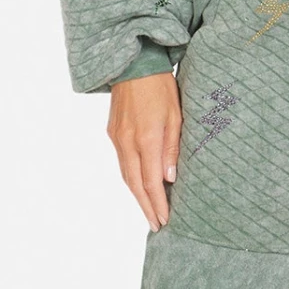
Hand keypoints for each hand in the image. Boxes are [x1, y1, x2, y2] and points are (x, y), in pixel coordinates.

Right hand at [107, 70, 181, 229]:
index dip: (157, 204)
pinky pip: (122, 162)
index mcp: (146, 139)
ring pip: (126, 175)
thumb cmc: (160, 86)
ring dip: (137, 195)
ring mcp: (117, 138)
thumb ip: (172, 148)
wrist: (133, 63)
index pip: (151, 182)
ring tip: (148, 210)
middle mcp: (127, 142)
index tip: (164, 219)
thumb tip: (169, 179)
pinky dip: (131, 178)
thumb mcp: (176, 115)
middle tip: (155, 225)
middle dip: (145, 207)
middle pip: (135, 184)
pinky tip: (139, 185)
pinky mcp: (112, 132)